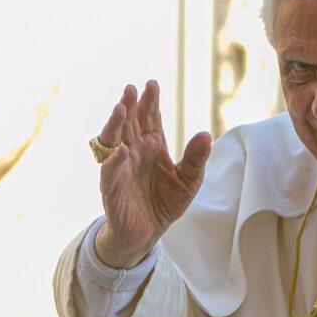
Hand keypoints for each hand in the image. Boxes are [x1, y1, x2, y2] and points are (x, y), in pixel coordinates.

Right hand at [95, 80, 211, 268]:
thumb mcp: (189, 180)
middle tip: (131, 88)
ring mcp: (120, 169)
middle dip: (129, 106)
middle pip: (129, 125)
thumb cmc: (166, 202)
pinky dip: (115, 162)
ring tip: (121, 109)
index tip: (152, 83)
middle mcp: (134, 153)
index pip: (150, 119)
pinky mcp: (112, 190)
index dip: (150, 102)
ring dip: (115, 125)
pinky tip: (122, 151)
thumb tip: (206, 134)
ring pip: (113, 142)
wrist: (148, 233)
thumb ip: (196, 158)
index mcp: (152, 147)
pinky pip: (110, 173)